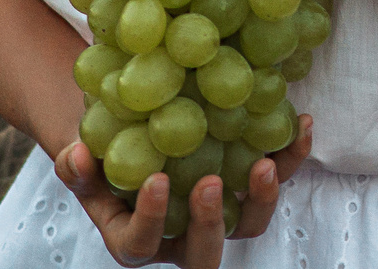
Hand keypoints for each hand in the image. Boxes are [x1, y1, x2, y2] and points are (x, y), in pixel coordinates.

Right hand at [51, 115, 314, 265]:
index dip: (151, 219)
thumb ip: (77, 164)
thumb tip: (77, 155)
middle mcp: (181, 236)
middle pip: (203, 254)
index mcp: (136, 237)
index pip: (141, 243)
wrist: (133, 133)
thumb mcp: (84, 157)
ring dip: (262, 199)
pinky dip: (290, 156)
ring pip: (248, 226)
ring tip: (264, 164)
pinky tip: (300, 123)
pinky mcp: (247, 186)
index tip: (157, 181)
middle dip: (210, 224)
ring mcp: (219, 214)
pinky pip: (274, 179)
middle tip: (212, 183)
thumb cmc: (104, 150)